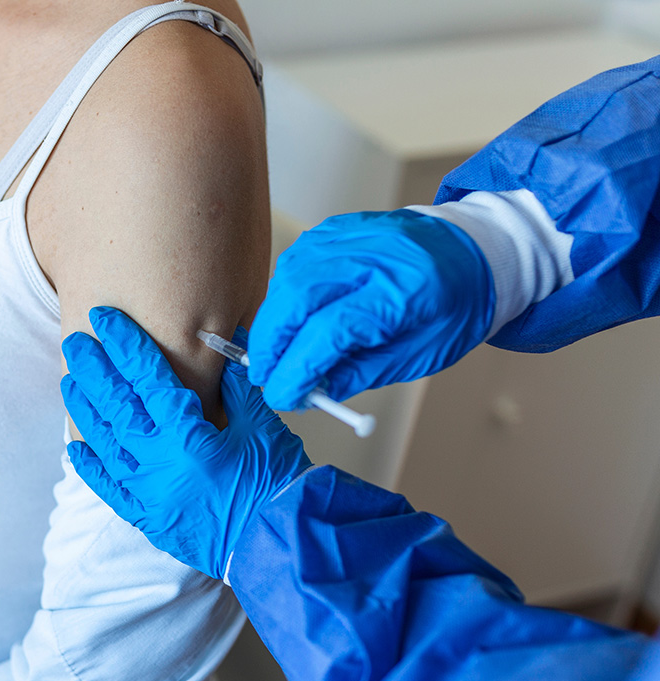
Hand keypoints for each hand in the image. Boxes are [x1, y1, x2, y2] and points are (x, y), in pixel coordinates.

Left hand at [61, 308, 311, 579]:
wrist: (279, 544)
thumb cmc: (276, 487)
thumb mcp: (263, 426)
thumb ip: (238, 386)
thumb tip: (226, 348)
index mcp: (188, 437)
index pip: (147, 379)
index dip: (125, 345)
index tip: (106, 321)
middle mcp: (158, 464)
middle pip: (115, 406)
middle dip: (93, 369)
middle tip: (76, 342)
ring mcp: (148, 494)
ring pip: (103, 444)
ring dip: (84, 409)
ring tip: (70, 381)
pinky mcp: (148, 518)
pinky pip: (108, 489)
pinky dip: (90, 467)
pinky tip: (75, 447)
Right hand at [248, 209, 494, 409]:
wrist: (472, 252)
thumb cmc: (454, 307)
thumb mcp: (418, 356)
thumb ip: (359, 373)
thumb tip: (308, 392)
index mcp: (406, 290)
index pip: (332, 331)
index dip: (298, 368)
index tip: (283, 396)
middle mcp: (374, 253)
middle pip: (299, 297)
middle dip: (271, 343)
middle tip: (264, 376)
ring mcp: (352, 233)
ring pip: (289, 276)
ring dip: (273, 319)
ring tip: (275, 352)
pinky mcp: (338, 228)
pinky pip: (295, 261)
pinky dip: (283, 294)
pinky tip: (288, 318)